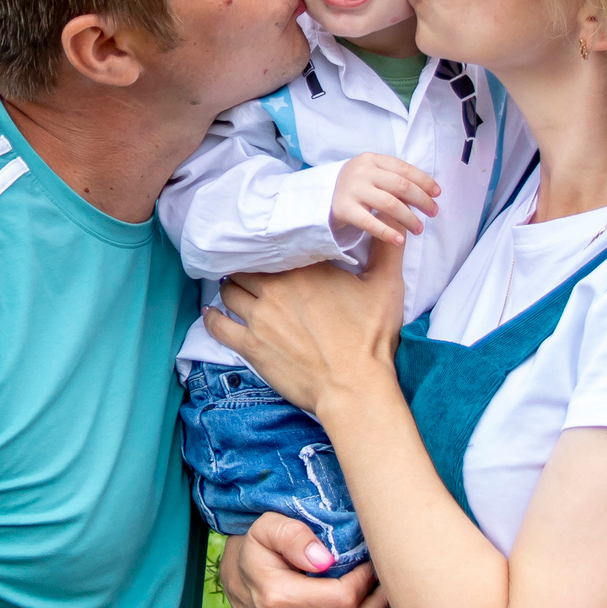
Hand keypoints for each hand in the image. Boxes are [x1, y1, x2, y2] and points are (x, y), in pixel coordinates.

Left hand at [207, 237, 405, 416]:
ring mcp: (260, 318)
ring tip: (234, 288)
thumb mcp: (386, 286)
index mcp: (306, 269)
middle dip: (247, 267)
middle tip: (250, 269)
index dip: (270, 246)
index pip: (276, 246)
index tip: (271, 248)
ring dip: (230, 288)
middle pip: (246, 267)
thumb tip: (394, 221)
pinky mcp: (250, 346)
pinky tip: (212, 314)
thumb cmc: (371, 338)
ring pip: (229, 292)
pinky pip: (217, 326)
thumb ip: (387, 249)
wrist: (355, 386)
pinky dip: (212, 318)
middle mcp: (277, 288)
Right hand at [328, 153, 438, 246]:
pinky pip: (370, 223)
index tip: (437, 193)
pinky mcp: (344, 210)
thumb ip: (394, 177)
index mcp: (371, 159)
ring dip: (409, 218)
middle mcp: (361, 172)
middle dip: (422, 200)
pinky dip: (388, 233)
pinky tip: (400, 240)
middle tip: (433, 212)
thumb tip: (428, 191)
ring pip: (389, 205)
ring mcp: (352, 190)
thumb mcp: (372, 173)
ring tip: (419, 229)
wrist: (321, 197)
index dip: (424, 181)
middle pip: (400, 186)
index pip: (404, 168)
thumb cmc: (357, 186)